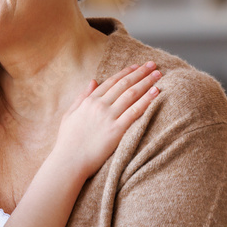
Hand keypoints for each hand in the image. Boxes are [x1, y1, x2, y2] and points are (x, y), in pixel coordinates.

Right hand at [57, 61, 161, 176]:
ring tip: (158, 74)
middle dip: (140, 73)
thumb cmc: (67, 142)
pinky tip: (156, 92)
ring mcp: (108, 117)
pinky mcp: (116, 130)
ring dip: (146, 82)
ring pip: (132, 94)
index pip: (111, 82)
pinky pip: (135, 112)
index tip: (137, 66)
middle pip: (124, 85)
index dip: (125, 72)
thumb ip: (81, 97)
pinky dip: (147, 100)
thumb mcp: (69, 115)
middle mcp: (99, 106)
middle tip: (152, 65)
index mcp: (88, 101)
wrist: (69, 162)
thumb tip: (93, 81)